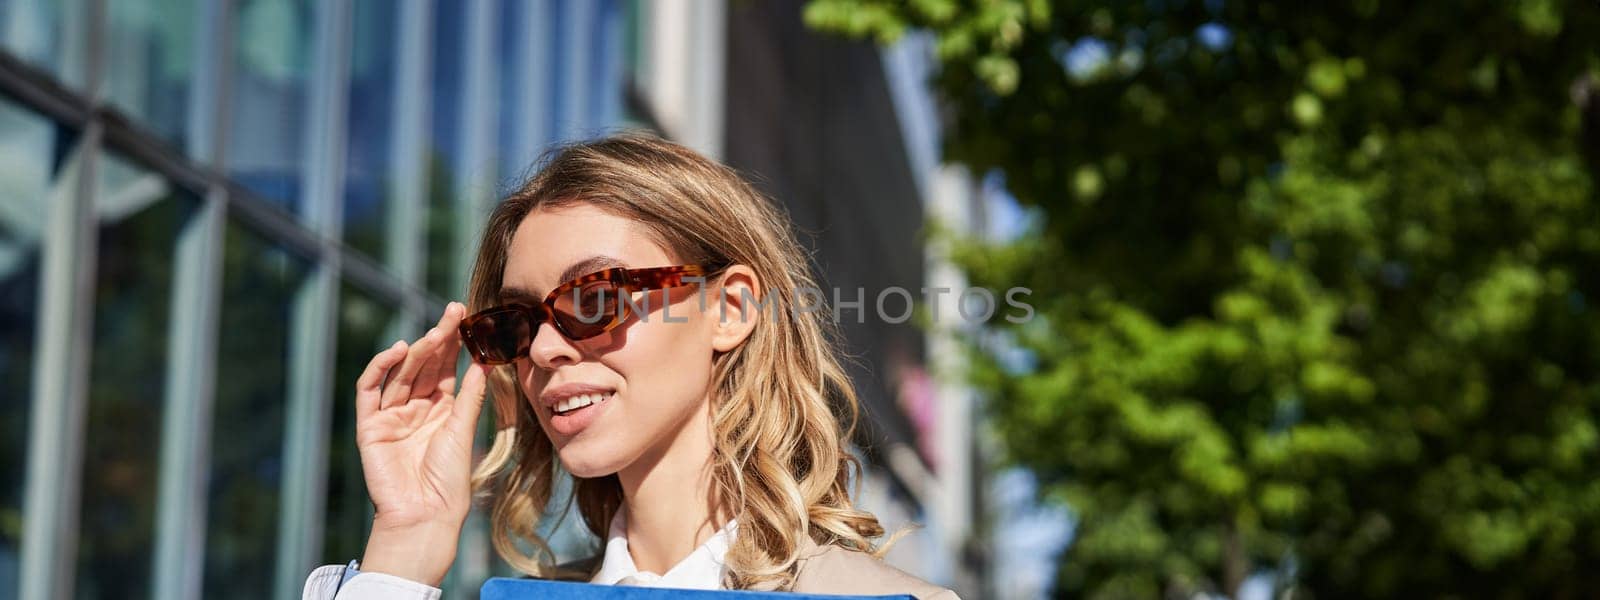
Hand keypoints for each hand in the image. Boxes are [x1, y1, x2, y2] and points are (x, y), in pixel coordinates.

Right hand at [352, 302, 489, 584]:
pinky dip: (380, 368)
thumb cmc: (449, 479)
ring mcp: (391, 416)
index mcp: (440, 410)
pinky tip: (397, 351)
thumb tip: (484, 360)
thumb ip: (470, 395)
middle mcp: (415, 409)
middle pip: (423, 365)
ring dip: (416, 349)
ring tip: (436, 330)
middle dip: (438, 338)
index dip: (454, 344)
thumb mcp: (462, 429)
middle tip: (454, 312)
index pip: (445, 369)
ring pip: (401, 373)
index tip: (468, 318)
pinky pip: (369, 391)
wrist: (426, 514)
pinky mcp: (369, 426)